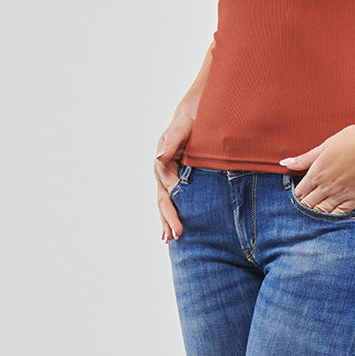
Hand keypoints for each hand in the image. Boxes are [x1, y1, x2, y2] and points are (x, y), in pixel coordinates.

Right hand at [155, 113, 193, 240]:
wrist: (195, 116)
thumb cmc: (191, 120)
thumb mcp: (184, 126)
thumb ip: (173, 139)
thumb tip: (159, 156)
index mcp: (163, 160)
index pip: (167, 187)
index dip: (173, 206)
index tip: (179, 222)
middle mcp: (162, 171)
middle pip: (163, 199)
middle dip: (169, 218)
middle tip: (176, 235)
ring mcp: (168, 176)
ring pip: (165, 202)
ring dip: (167, 221)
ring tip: (169, 239)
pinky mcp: (176, 179)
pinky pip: (173, 199)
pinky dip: (171, 215)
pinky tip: (171, 230)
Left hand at [279, 121, 354, 213]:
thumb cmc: (353, 139)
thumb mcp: (325, 145)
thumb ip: (304, 158)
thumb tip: (284, 163)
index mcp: (317, 173)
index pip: (300, 192)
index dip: (298, 194)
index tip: (300, 193)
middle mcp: (328, 186)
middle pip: (309, 204)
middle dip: (306, 204)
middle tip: (307, 202)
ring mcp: (343, 194)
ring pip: (323, 210)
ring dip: (318, 210)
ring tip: (318, 206)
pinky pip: (341, 212)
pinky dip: (334, 213)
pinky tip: (332, 210)